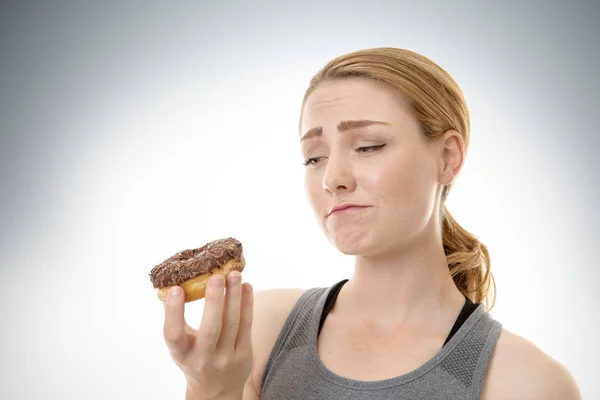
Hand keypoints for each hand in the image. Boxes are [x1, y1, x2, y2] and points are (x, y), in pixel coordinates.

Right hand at [163, 271, 253, 398]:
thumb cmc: (193, 359)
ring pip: (232, 324)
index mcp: (182, 355)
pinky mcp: (244, 353)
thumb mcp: (180, 346)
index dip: (174, 312)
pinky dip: (247, 304)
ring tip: (234, 274)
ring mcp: (226, 357)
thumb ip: (176, 320)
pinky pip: (246, 325)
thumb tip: (171, 283)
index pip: (173, 335)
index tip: (176, 288)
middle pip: (210, 329)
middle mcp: (204, 358)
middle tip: (216, 276)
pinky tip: (246, 286)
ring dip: (234, 297)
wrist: (215, 391)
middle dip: (214, 301)